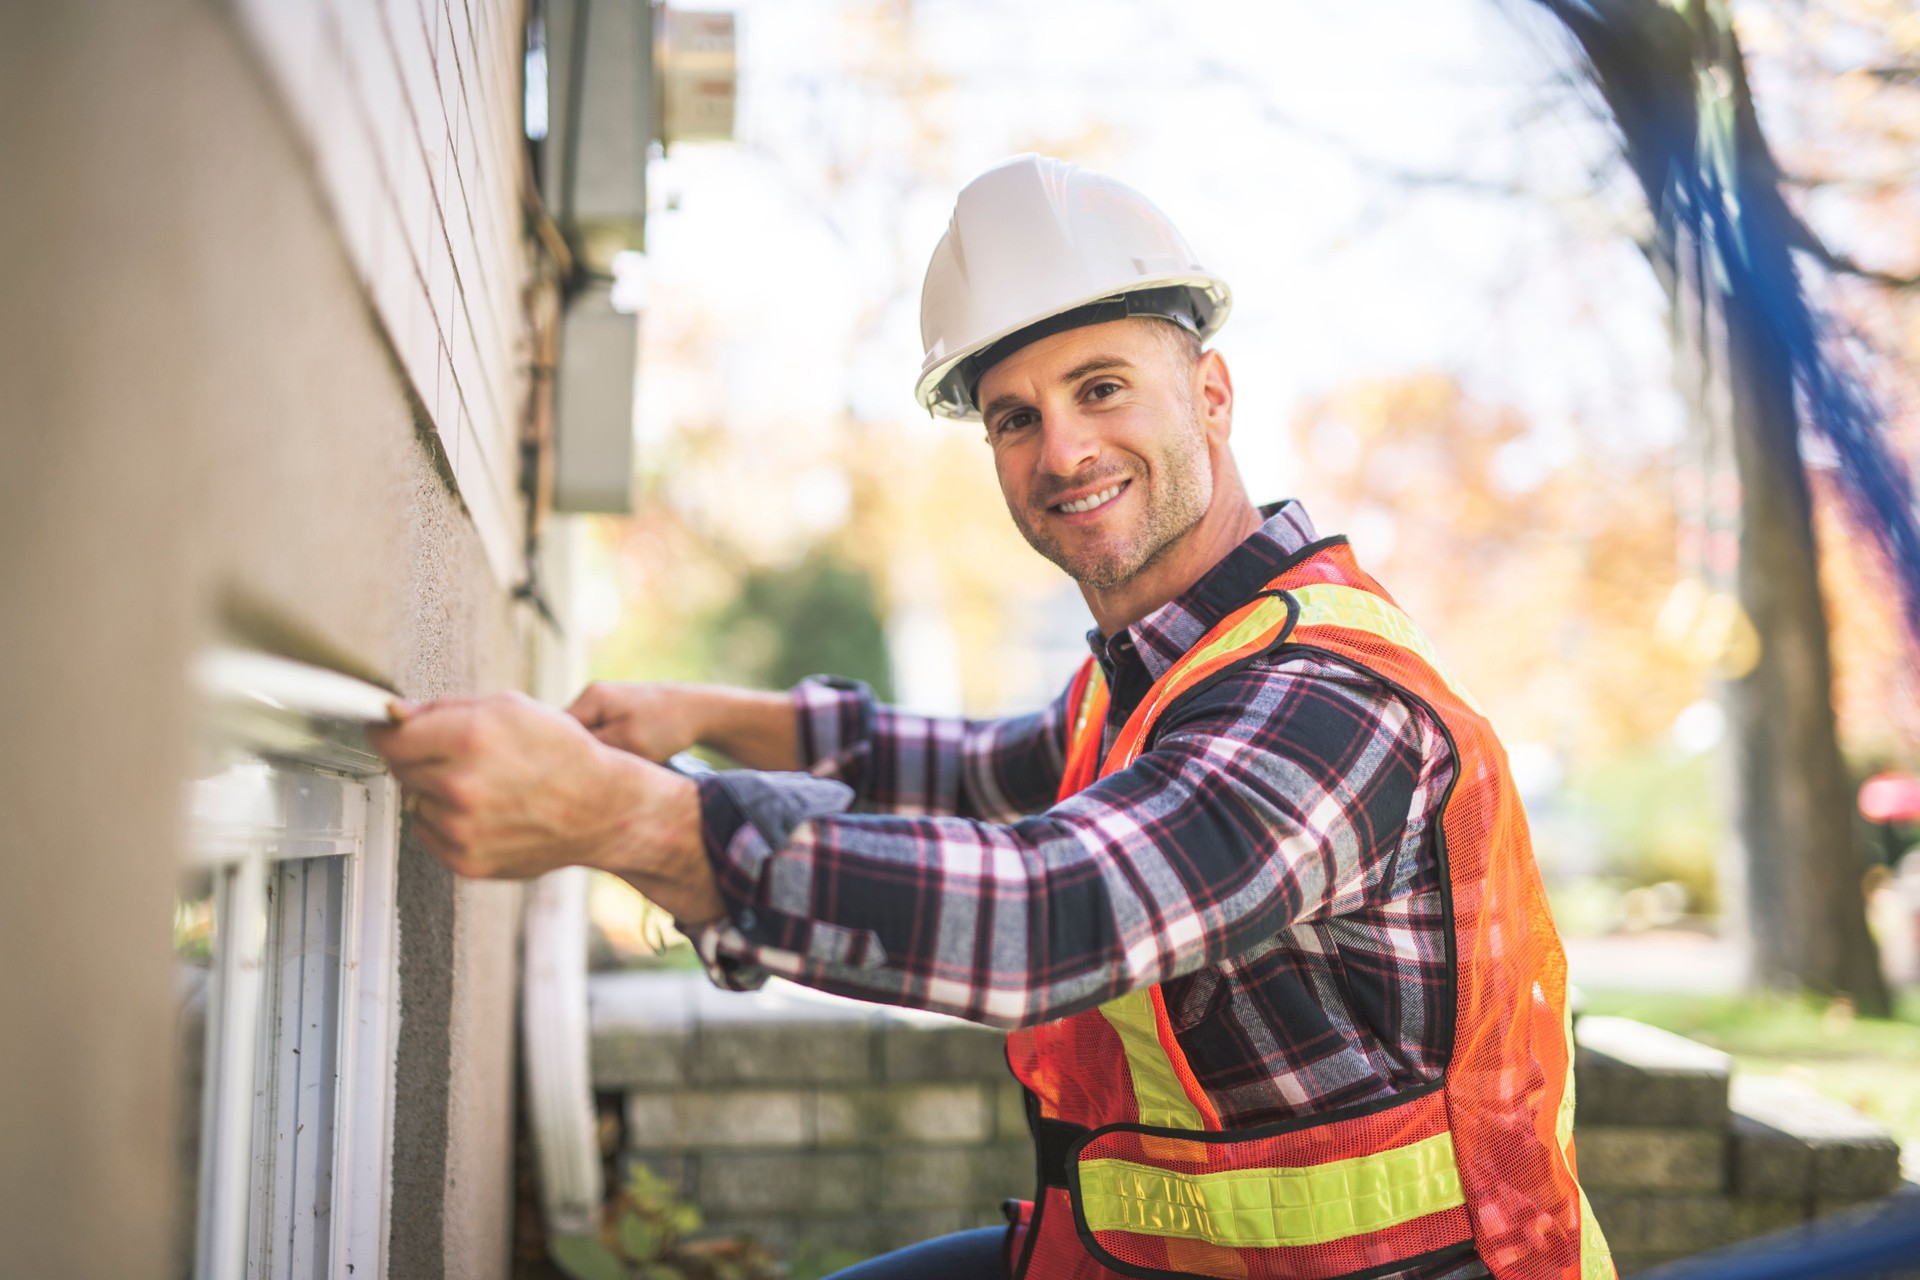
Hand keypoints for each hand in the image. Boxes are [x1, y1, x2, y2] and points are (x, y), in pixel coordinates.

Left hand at [366, 693, 723, 922]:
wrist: (602, 809)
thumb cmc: (564, 754)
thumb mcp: (511, 708)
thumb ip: (445, 708)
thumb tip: (396, 716)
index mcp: (469, 737)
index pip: (390, 737)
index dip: (387, 730)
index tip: (389, 729)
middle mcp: (461, 785)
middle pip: (400, 769)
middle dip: (420, 757)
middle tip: (458, 754)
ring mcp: (461, 829)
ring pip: (416, 802)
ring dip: (437, 791)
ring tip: (485, 785)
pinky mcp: (466, 861)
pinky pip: (430, 833)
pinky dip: (449, 821)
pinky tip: (487, 810)